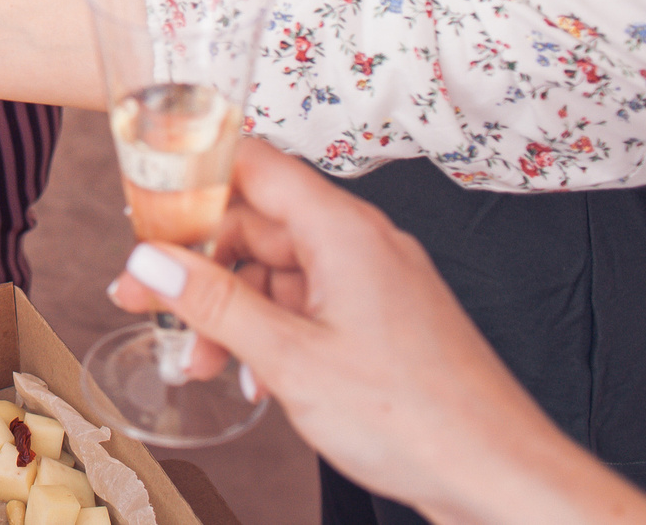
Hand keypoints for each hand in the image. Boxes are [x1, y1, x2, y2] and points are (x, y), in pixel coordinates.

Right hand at [108, 141, 645, 524]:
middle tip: (143, 298)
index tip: (142, 207)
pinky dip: (271, 333)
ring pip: (278, 272)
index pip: (252, 165)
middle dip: (197, 264)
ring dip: (231, 310)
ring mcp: (375, 283)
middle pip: (256, 224)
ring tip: (198, 362)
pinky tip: (253, 379)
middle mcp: (361, 243)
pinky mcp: (384, 322)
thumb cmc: (417, 419)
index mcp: (342, 230)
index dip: (191, 177)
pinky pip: (309, 306)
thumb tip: (149, 259)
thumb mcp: (290, 359)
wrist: (503, 480)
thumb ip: (214, 302)